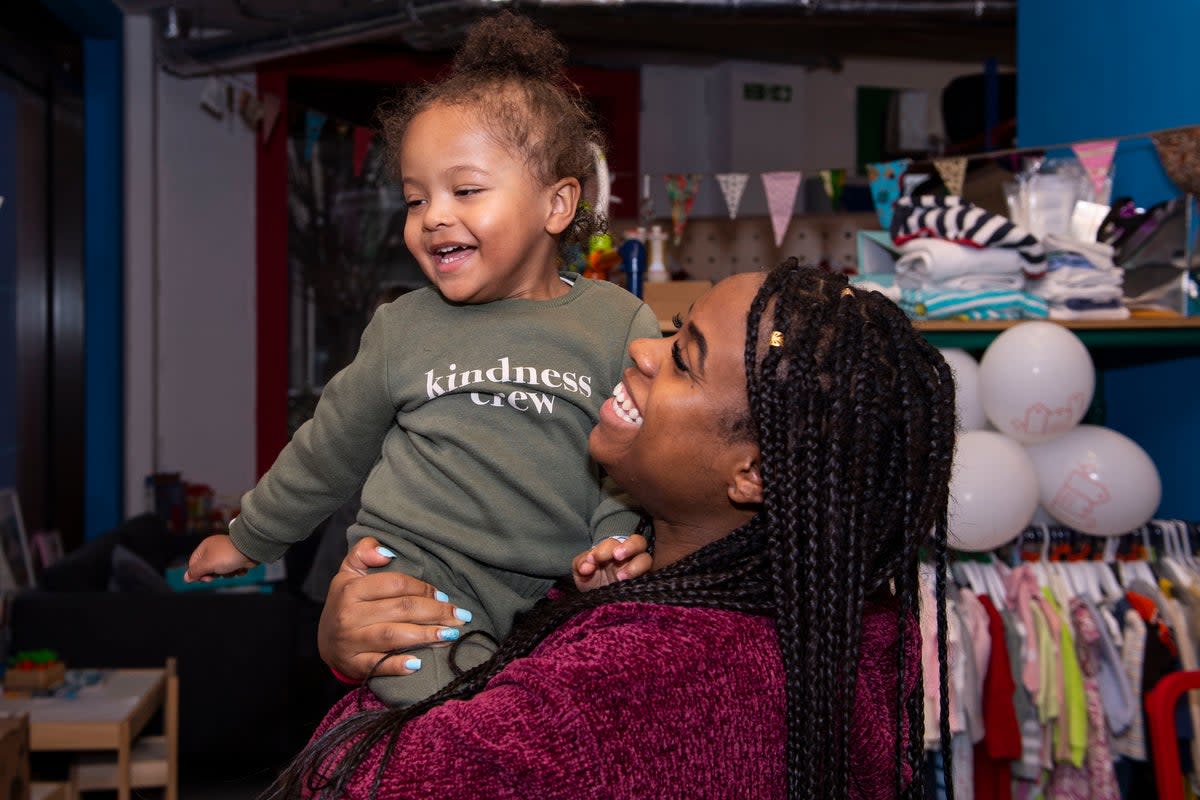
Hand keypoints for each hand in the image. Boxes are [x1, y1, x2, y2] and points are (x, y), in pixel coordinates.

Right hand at [184, 534, 258, 582]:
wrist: (251, 550)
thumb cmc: (227, 556)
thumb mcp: (207, 564)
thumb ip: (195, 572)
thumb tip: (186, 578)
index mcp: (205, 547)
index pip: (194, 563)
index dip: (197, 573)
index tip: (205, 579)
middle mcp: (215, 549)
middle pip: (207, 568)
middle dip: (213, 574)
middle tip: (218, 575)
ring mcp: (227, 554)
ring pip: (220, 571)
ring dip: (226, 574)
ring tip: (232, 569)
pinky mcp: (237, 558)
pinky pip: (232, 569)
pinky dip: (235, 571)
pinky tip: (240, 568)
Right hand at [319, 537, 473, 681]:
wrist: (324, 642)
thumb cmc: (346, 602)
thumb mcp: (349, 572)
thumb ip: (364, 552)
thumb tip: (386, 551)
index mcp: (351, 589)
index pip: (395, 584)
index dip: (423, 588)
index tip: (443, 595)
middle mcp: (350, 615)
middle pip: (401, 609)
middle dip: (435, 612)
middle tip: (459, 615)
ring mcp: (350, 642)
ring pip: (394, 636)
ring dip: (426, 636)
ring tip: (451, 634)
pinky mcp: (353, 665)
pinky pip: (378, 665)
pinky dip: (398, 665)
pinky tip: (418, 664)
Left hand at [572, 534, 651, 591]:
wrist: (595, 602)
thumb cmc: (590, 581)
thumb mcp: (580, 571)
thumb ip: (580, 564)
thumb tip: (586, 567)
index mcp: (612, 550)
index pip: (613, 543)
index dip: (603, 549)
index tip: (592, 560)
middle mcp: (628, 557)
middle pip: (638, 542)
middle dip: (629, 546)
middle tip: (617, 556)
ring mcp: (637, 571)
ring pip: (646, 560)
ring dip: (636, 565)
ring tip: (621, 577)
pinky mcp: (643, 585)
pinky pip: (648, 579)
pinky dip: (640, 580)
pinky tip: (628, 586)